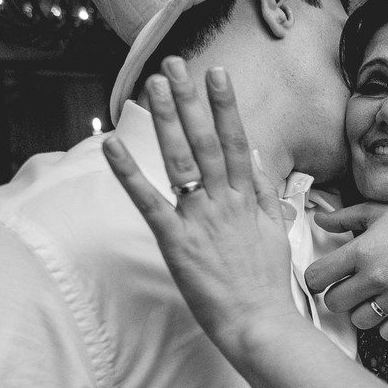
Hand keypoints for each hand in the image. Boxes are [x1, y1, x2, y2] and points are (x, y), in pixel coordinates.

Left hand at [103, 58, 297, 351]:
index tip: (218, 75)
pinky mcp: (176, 241)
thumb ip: (263, 193)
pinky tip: (112, 145)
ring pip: (181, 160)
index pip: (237, 142)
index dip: (226, 106)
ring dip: (166, 120)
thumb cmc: (265, 284)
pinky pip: (148, 200)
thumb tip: (254, 156)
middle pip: (206, 141)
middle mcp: (225, 202)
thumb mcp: (275, 232)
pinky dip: (129, 172)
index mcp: (247, 200)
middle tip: (176, 65)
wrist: (260, 322)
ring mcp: (200, 220)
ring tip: (152, 86)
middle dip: (190, 100)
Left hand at [304, 195, 387, 340]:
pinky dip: (387, 326)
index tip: (323, 278)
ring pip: (359, 321)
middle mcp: (377, 275)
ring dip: (361, 312)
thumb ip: (344, 219)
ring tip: (370, 299)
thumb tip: (319, 220)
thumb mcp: (377, 212)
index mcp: (362, 250)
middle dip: (338, 296)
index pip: (316, 277)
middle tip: (348, 287)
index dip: (315, 279)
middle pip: (334, 303)